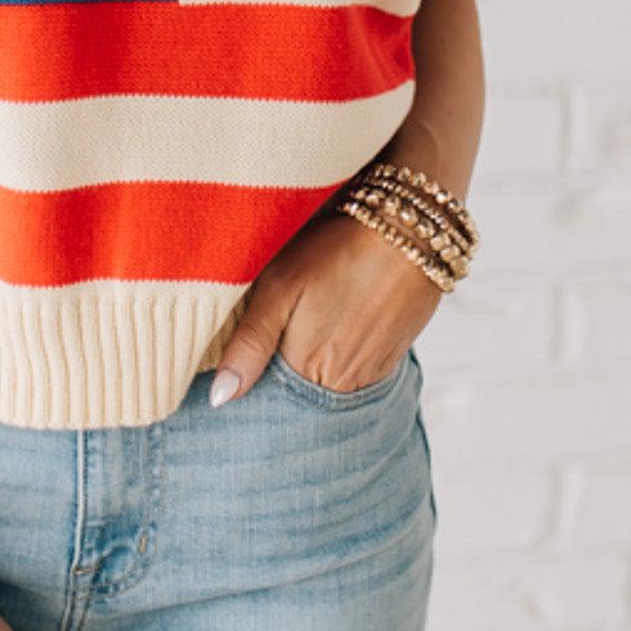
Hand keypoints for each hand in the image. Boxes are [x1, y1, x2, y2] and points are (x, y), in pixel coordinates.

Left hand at [209, 205, 441, 404]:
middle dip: (279, 375)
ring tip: (309, 322)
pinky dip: (338, 357)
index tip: (238, 360)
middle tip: (279, 329)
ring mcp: (370, 375)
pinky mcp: (391, 360)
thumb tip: (220, 397)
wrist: (409, 229)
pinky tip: (334, 324)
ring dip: (311, 366)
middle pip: (299, 396)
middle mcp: (342, 386)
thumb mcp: (279, 287)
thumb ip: (249, 344)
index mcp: (307, 370)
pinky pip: (354, 374)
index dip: (252, 381)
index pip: (269, 400)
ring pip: (326, 386)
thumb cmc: (336, 250)